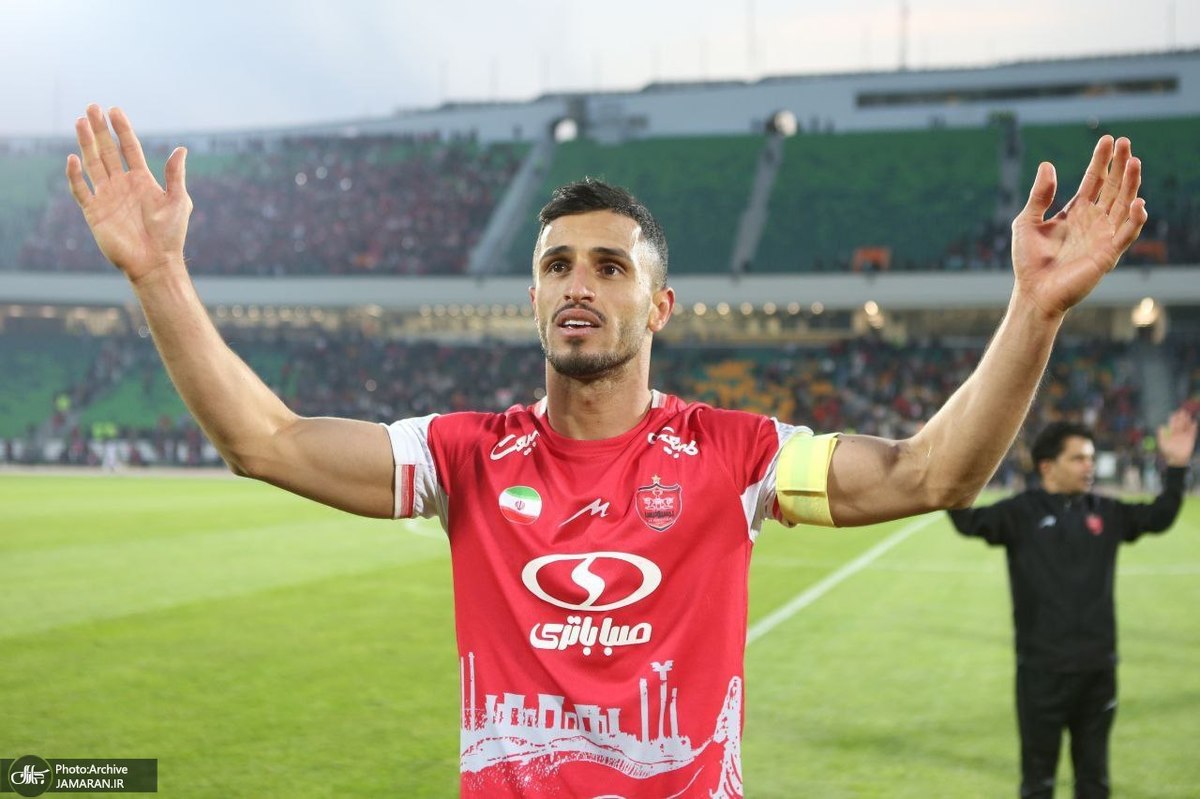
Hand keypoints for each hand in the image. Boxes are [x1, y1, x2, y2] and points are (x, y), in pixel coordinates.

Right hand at [66, 105, 191, 282]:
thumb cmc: (171, 234)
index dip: (122, 129)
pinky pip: (81, 189)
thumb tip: (181, 149)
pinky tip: (73, 158)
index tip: (114, 110)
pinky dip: (75, 175)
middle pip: (107, 151)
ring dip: (86, 143)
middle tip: (92, 107)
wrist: (155, 262)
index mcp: (142, 180)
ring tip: (80, 121)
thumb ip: (175, 175)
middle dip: (100, 130)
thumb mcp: (178, 201)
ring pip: (92, 164)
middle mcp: (122, 185)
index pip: (129, 148)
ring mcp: (107, 197)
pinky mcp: (94, 212)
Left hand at [1010, 136, 1147, 318]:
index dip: (1101, 161)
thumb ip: (1039, 196)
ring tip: (1134, 162)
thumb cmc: (1029, 261)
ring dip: (1131, 184)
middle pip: (1112, 188)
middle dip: (1119, 166)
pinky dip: (1135, 219)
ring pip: (1124, 205)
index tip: (1108, 139)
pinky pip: (1126, 234)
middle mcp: (1093, 221)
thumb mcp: (1027, 222)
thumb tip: (1047, 165)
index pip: (1094, 181)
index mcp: (1076, 212)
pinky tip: (1138, 202)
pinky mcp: (1108, 254)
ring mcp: (1103, 236)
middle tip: (1125, 142)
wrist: (1033, 292)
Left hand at [1157, 408, 1197, 466]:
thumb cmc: (1168, 451)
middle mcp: (1178, 433)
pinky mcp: (1190, 439)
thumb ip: (1161, 435)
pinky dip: (1193, 427)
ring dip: (1187, 420)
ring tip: (1187, 415)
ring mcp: (1184, 436)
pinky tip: (1194, 422)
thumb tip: (1160, 426)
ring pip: (1186, 426)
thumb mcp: (1162, 443)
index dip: (1173, 419)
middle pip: (1180, 423)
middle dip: (1181, 417)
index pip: (1172, 424)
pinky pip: (1192, 432)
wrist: (1176, 459)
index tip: (1174, 413)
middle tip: (1182, 411)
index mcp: (1171, 433)